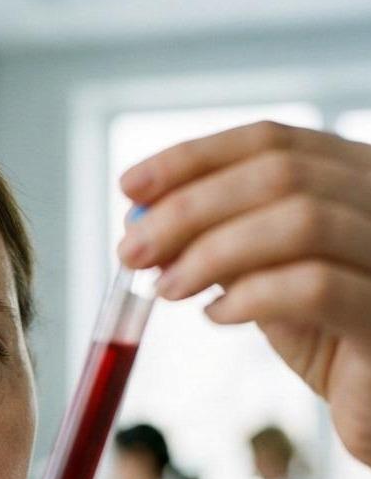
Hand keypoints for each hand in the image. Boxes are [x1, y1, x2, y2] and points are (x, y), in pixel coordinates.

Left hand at [118, 121, 370, 466]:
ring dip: (212, 252)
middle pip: (280, 174)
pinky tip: (216, 316)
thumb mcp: (268, 279)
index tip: (129, 186)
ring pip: (302, 221)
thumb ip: (221, 246)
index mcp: (355, 178)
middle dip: (189, 208)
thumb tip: (142, 225)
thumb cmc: (328, 338)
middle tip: (131, 249)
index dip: (193, 159)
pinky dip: (251, 295)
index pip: (272, 141)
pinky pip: (317, 287)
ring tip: (166, 287)